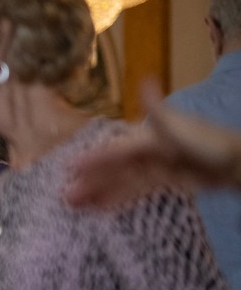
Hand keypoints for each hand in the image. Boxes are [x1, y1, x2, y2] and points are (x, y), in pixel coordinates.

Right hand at [66, 81, 240, 205]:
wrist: (236, 163)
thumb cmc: (207, 144)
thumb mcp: (179, 127)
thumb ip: (156, 110)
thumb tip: (143, 81)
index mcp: (146, 138)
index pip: (113, 152)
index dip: (91, 160)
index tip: (68, 169)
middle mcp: (146, 151)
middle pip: (113, 169)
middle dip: (90, 182)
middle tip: (65, 198)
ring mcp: (155, 167)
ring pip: (121, 181)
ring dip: (99, 192)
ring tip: (76, 207)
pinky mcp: (164, 180)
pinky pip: (135, 190)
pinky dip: (118, 198)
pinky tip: (102, 208)